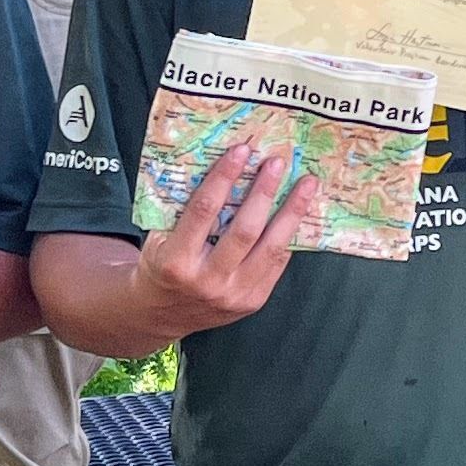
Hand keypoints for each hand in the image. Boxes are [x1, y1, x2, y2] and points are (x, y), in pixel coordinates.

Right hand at [120, 131, 322, 343]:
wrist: (160, 314)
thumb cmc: (161, 266)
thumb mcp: (159, 238)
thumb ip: (183, 210)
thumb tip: (220, 167)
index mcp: (176, 261)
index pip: (204, 212)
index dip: (224, 178)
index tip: (241, 151)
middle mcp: (207, 281)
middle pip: (245, 230)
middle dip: (264, 192)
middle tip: (277, 163)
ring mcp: (233, 295)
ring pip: (271, 248)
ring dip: (292, 212)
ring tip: (307, 185)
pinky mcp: (252, 301)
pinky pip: (277, 264)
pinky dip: (289, 235)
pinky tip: (299, 213)